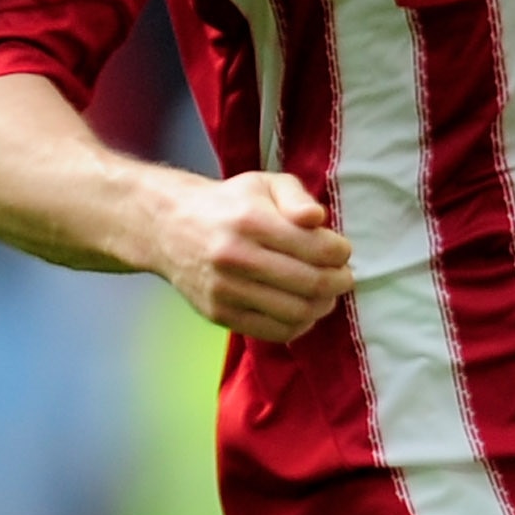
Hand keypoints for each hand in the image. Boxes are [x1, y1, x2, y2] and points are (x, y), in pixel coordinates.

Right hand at [148, 170, 352, 340]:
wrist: (170, 226)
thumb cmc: (231, 204)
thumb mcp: (264, 184)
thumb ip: (296, 197)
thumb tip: (318, 219)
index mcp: (250, 220)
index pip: (316, 248)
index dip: (340, 253)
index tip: (342, 250)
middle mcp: (234, 256)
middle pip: (310, 283)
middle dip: (339, 281)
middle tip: (344, 276)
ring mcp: (225, 290)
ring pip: (295, 312)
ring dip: (323, 305)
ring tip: (326, 293)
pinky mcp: (219, 314)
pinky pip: (274, 331)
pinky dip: (299, 325)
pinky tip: (304, 310)